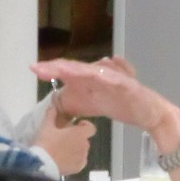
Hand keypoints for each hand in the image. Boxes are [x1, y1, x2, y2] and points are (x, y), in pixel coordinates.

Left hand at [32, 58, 176, 137]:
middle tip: (39, 68)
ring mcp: (113, 78)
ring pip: (93, 71)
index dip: (50, 69)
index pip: (66, 72)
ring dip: (78, 69)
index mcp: (87, 79)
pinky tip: (97, 74)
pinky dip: (108, 76)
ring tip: (63, 69)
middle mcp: (98, 75)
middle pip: (76, 68)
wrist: (147, 113)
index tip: (33, 68)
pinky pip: (117, 79)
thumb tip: (53, 100)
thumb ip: (71, 102)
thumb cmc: (118, 104)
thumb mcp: (89, 105)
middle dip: (58, 67)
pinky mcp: (128, 85)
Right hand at [34, 109, 95, 176]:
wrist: (42, 164)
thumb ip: (51, 115)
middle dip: (77, 138)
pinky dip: (74, 160)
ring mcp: (83, 158)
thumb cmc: (46, 143)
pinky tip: (64, 159)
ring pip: (82, 151)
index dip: (85, 126)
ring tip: (63, 150)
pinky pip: (80, 162)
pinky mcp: (79, 168)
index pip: (91, 128)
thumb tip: (53, 107)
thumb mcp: (46, 126)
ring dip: (76, 149)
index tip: (76, 126)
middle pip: (85, 139)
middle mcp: (85, 145)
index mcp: (80, 133)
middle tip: (64, 138)